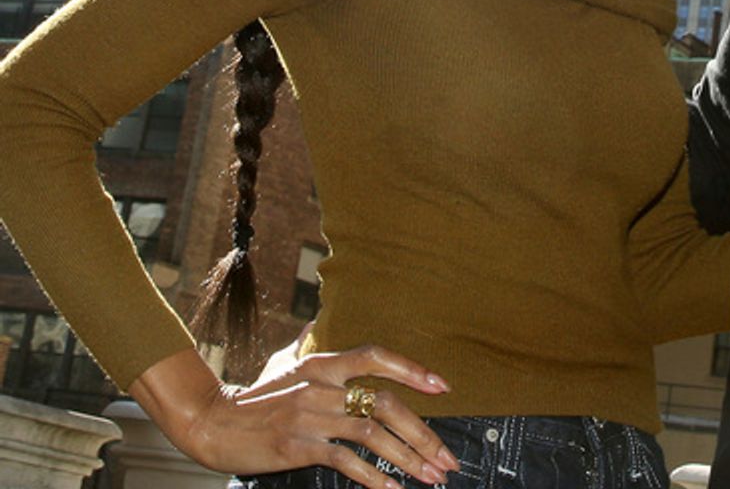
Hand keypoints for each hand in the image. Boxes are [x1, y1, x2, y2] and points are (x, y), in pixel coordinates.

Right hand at [130, 344, 460, 488]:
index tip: (443, 387)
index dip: (412, 369)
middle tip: (446, 458)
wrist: (213, 422)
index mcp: (324, 362)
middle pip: (385, 402)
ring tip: (430, 478)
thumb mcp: (284, 365)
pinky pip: (346, 460)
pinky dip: (373, 476)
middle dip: (423, 432)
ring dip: (407, 458)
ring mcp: (311, 415)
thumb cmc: (253, 399)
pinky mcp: (299, 446)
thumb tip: (309, 325)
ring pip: (372, 433)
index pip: (377, 357)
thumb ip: (304, 347)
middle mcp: (323, 384)